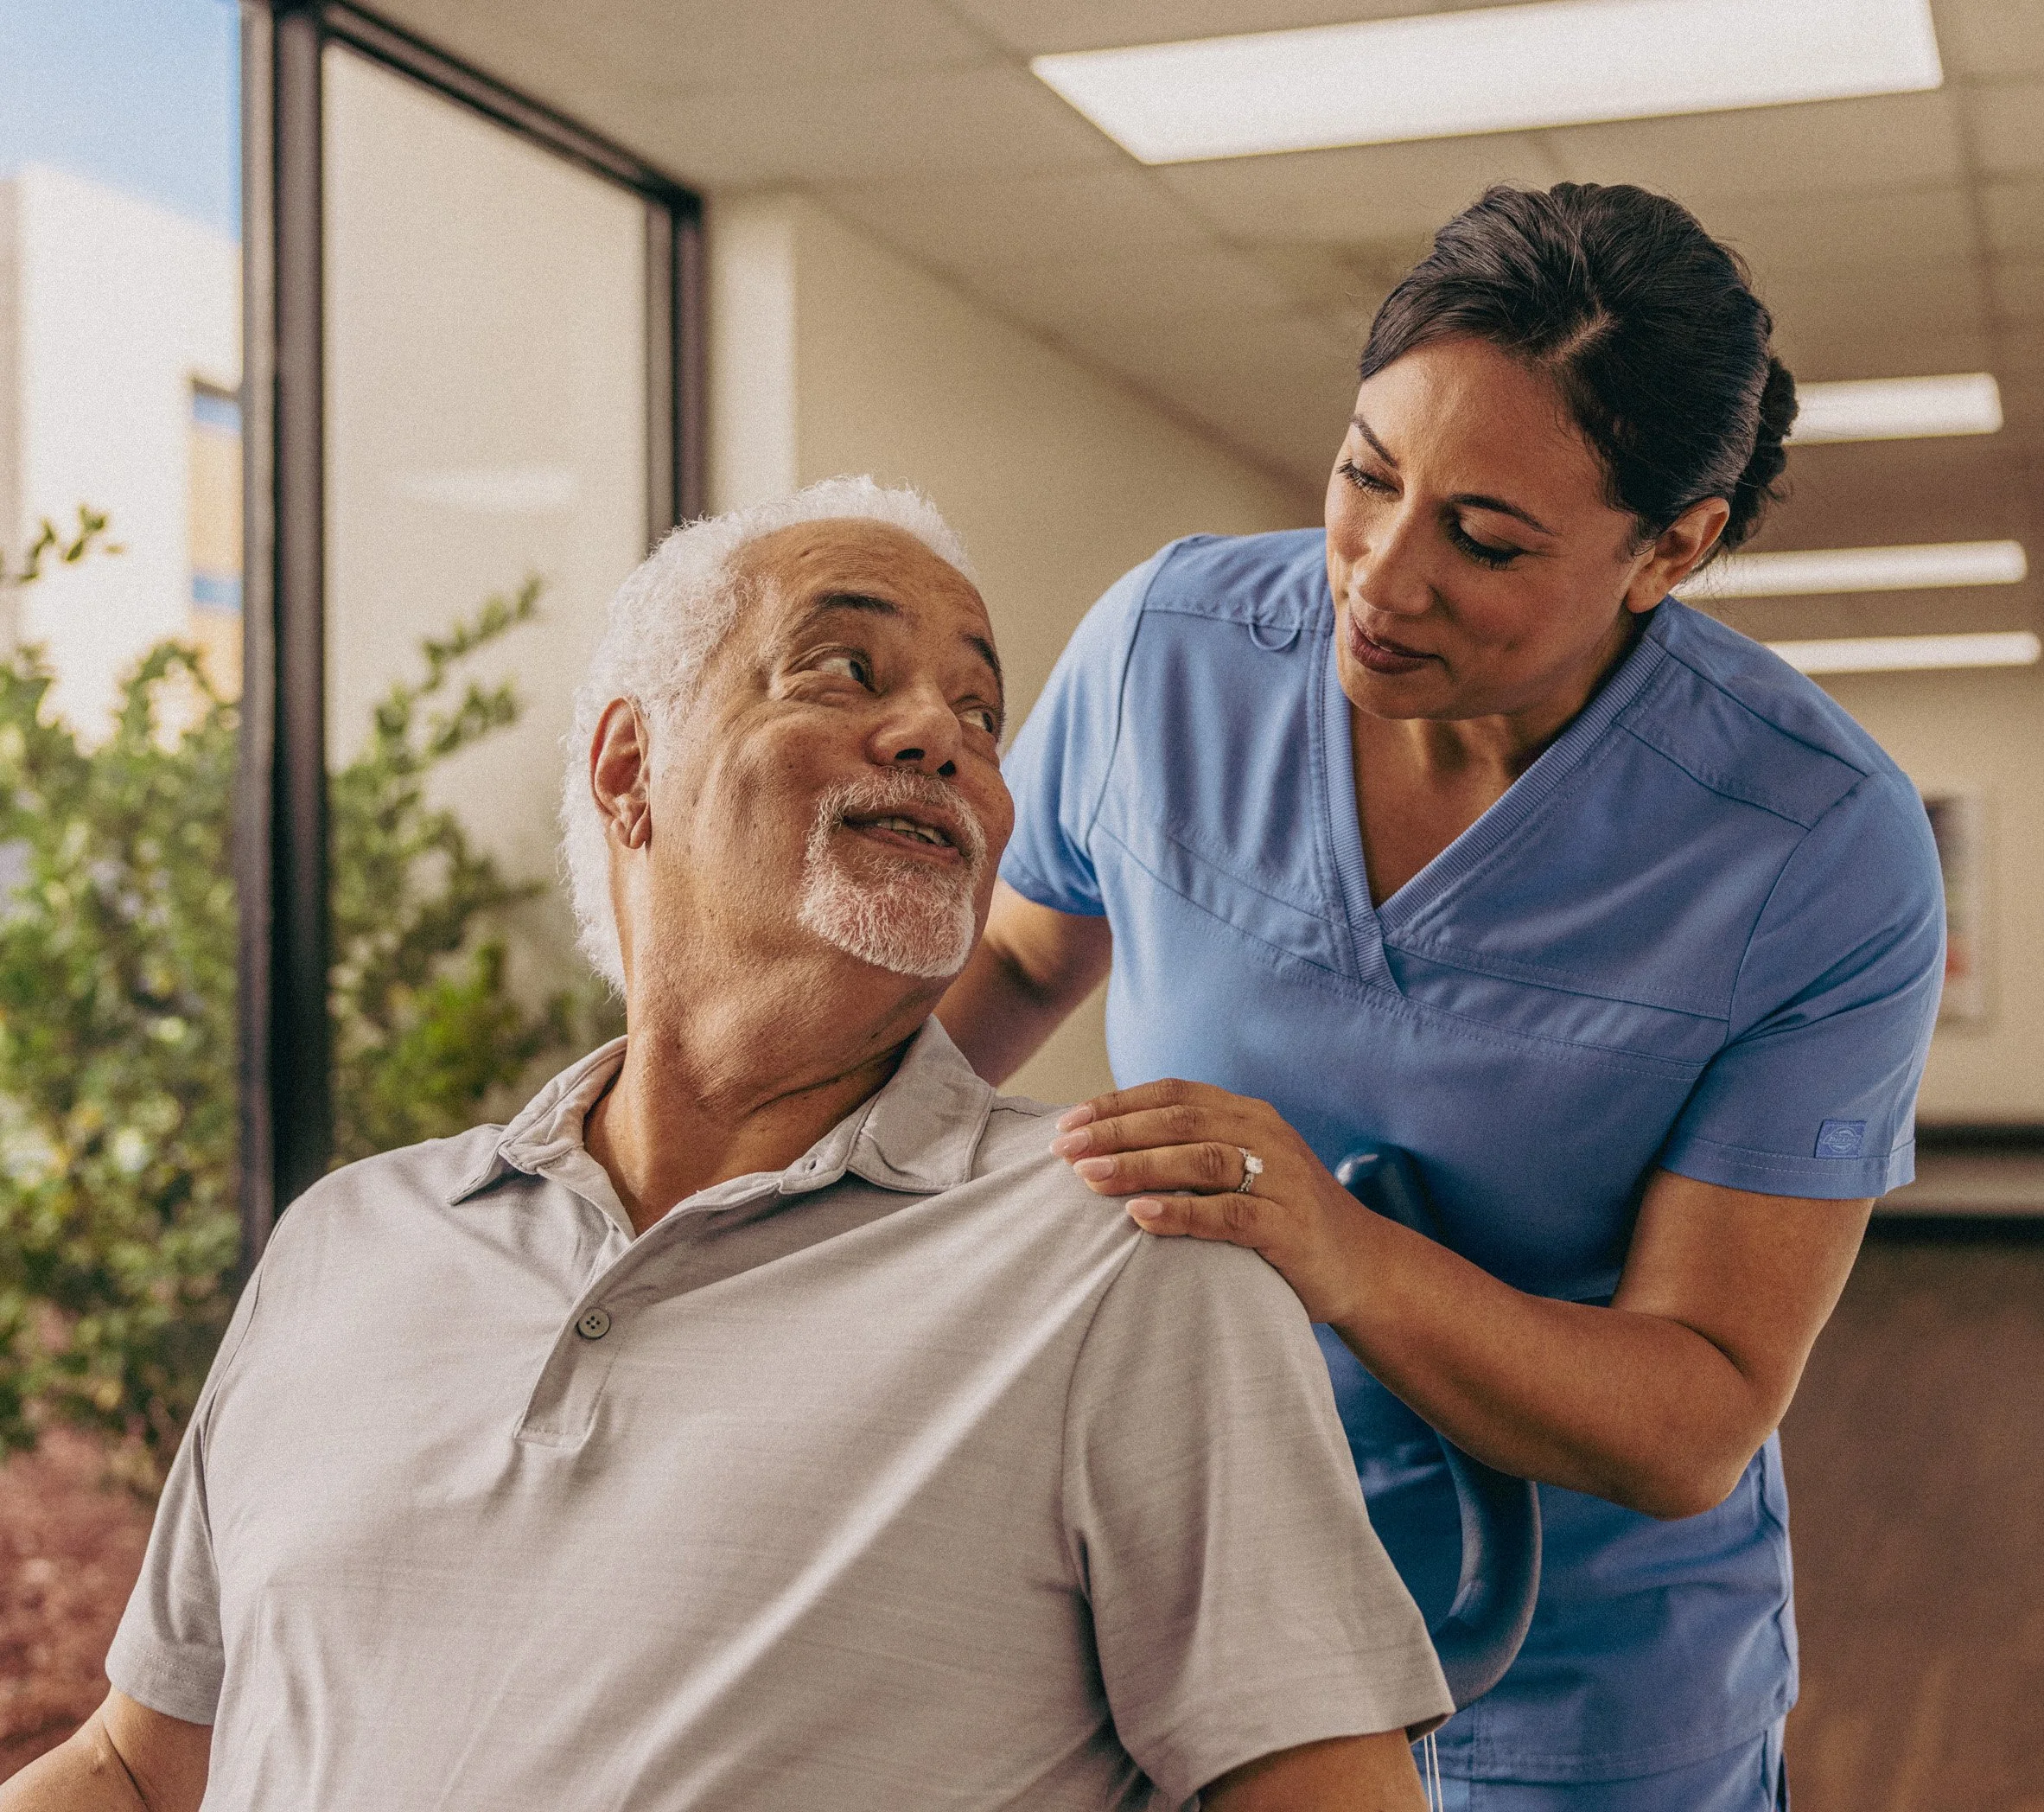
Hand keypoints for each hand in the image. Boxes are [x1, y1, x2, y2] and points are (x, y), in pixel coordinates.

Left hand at [1050, 1079, 1374, 1324]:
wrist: (1363, 1264)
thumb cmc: (1283, 1216)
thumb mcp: (1243, 1168)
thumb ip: (1193, 1150)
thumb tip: (1107, 1146)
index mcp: (1249, 1114)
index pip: (1173, 1093)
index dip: (1117, 1103)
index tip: (1068, 1121)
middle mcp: (1266, 1136)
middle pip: (1180, 1119)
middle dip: (1116, 1131)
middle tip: (1064, 1149)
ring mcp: (1281, 1179)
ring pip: (1202, 1158)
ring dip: (1140, 1165)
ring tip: (1090, 1177)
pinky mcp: (1289, 1226)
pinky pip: (1229, 1214)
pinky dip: (1181, 1212)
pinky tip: (1140, 1215)